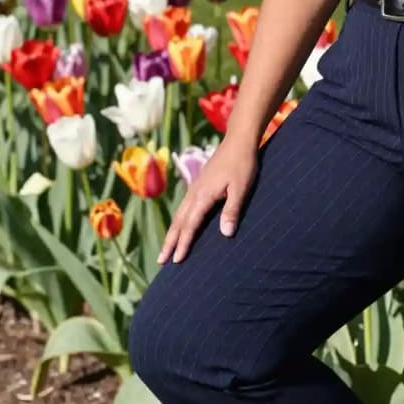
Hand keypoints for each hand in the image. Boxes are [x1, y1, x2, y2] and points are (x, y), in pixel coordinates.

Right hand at [157, 137, 258, 263]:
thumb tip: (225, 234)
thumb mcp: (241, 188)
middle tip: (161, 261)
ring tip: (167, 249)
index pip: (190, 225)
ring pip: (179, 215)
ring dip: (172, 233)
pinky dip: (179, 222)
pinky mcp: (198, 186)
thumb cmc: (242, 165)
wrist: (237, 142)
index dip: (183, 244)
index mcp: (203, 196)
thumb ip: (231, 210)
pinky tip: (180, 227)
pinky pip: (184, 208)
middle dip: (170, 242)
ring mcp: (194, 189)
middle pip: (178, 222)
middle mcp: (194, 194)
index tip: (176, 260)